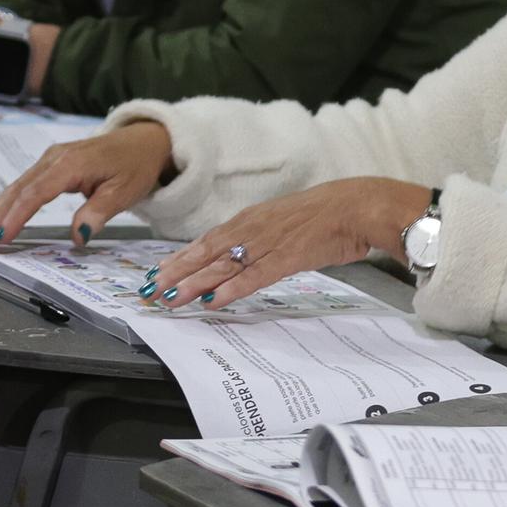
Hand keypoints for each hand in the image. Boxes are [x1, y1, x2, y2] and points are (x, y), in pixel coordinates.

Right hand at [0, 122, 174, 248]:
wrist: (142, 141)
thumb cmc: (134, 165)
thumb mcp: (124, 191)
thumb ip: (97, 212)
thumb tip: (77, 237)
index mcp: (70, 164)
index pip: (35, 193)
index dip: (16, 216)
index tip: (1, 237)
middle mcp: (54, 158)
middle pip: (18, 189)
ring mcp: (50, 159)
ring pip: (17, 186)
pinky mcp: (50, 165)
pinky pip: (24, 185)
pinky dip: (8, 202)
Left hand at [144, 178, 430, 310]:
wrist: (356, 205)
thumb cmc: (323, 216)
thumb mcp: (282, 224)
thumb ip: (260, 238)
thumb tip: (240, 258)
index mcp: (249, 220)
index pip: (206, 242)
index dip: (181, 258)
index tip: (159, 272)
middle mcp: (251, 229)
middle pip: (205, 253)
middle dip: (176, 271)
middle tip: (150, 289)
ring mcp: (267, 243)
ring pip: (222, 265)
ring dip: (193, 283)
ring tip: (169, 298)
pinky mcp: (286, 257)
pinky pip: (253, 276)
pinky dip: (231, 289)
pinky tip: (213, 301)